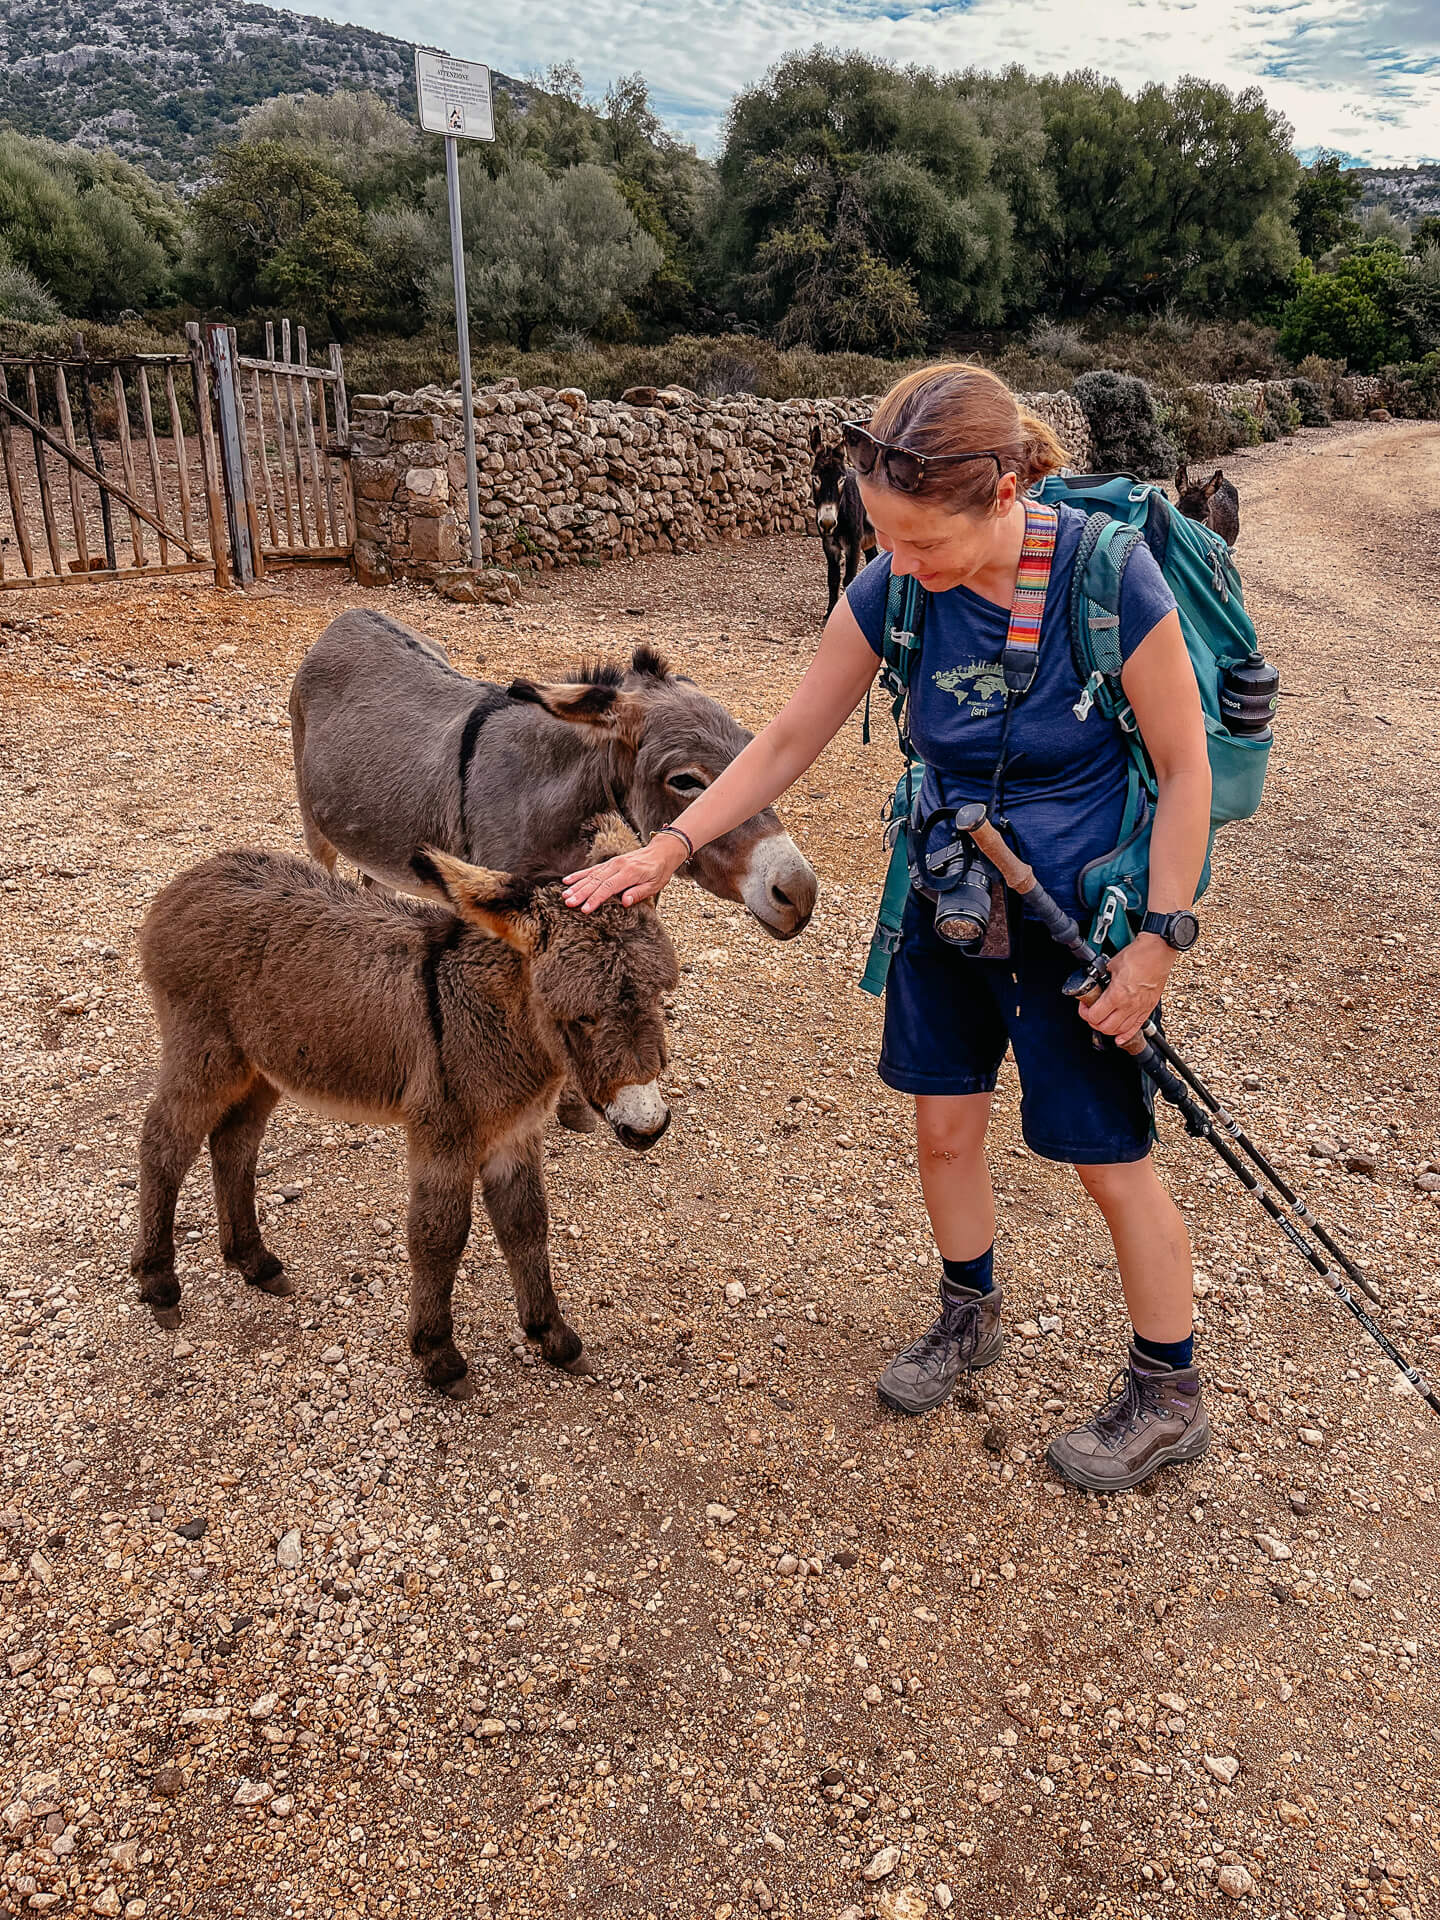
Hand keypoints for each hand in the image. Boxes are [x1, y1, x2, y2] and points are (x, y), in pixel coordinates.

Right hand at [563, 836, 686, 911]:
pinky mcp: (609, 863)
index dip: (595, 899)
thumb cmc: (659, 871)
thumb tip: (625, 902)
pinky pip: (592, 869)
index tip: (585, 909)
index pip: (609, 887)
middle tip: (568, 903)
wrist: (661, 852)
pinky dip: (579, 875)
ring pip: (591, 875)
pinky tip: (567, 881)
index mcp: (630, 873)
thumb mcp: (655, 885)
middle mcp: (618, 866)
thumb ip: (639, 893)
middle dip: (581, 893)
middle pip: (596, 881)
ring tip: (565, 895)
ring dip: (577, 886)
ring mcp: (612, 863)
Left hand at [1079, 934, 1173, 1046]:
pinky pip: (1135, 1028)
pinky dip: (1125, 1035)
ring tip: (1103, 1020)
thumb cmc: (1138, 955)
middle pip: (1105, 1027)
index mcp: (1117, 995)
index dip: (1085, 1012)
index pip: (1095, 1016)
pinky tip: (1119, 1037)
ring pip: (1119, 1031)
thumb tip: (1094, 982)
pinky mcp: (1148, 1008)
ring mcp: (1140, 1009)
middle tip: (1091, 1013)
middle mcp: (1129, 1005)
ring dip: (1108, 1029)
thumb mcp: (1111, 965)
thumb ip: (1101, 977)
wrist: (1158, 952)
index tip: (1084, 1005)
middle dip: (1094, 1022)